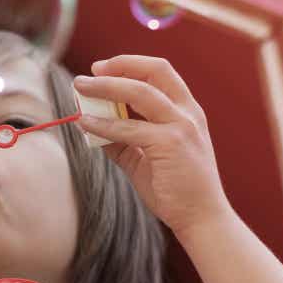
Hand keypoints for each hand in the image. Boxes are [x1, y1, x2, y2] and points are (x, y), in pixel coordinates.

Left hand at [73, 55, 233, 236]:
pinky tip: (85, 122)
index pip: (161, 72)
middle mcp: (187, 113)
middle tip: (89, 72)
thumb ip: (122, 140)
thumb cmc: (175, 188)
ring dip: (105, 87)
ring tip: (80, 88)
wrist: (201, 218)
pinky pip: (128, 128)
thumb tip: (91, 124)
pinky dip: (103, 123)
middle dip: (119, 66)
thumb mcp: (145, 157)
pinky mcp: (170, 144)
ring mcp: (181, 126)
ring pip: (139, 93)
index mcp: (186, 111)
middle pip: (153, 72)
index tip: (102, 68)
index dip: (130, 64)